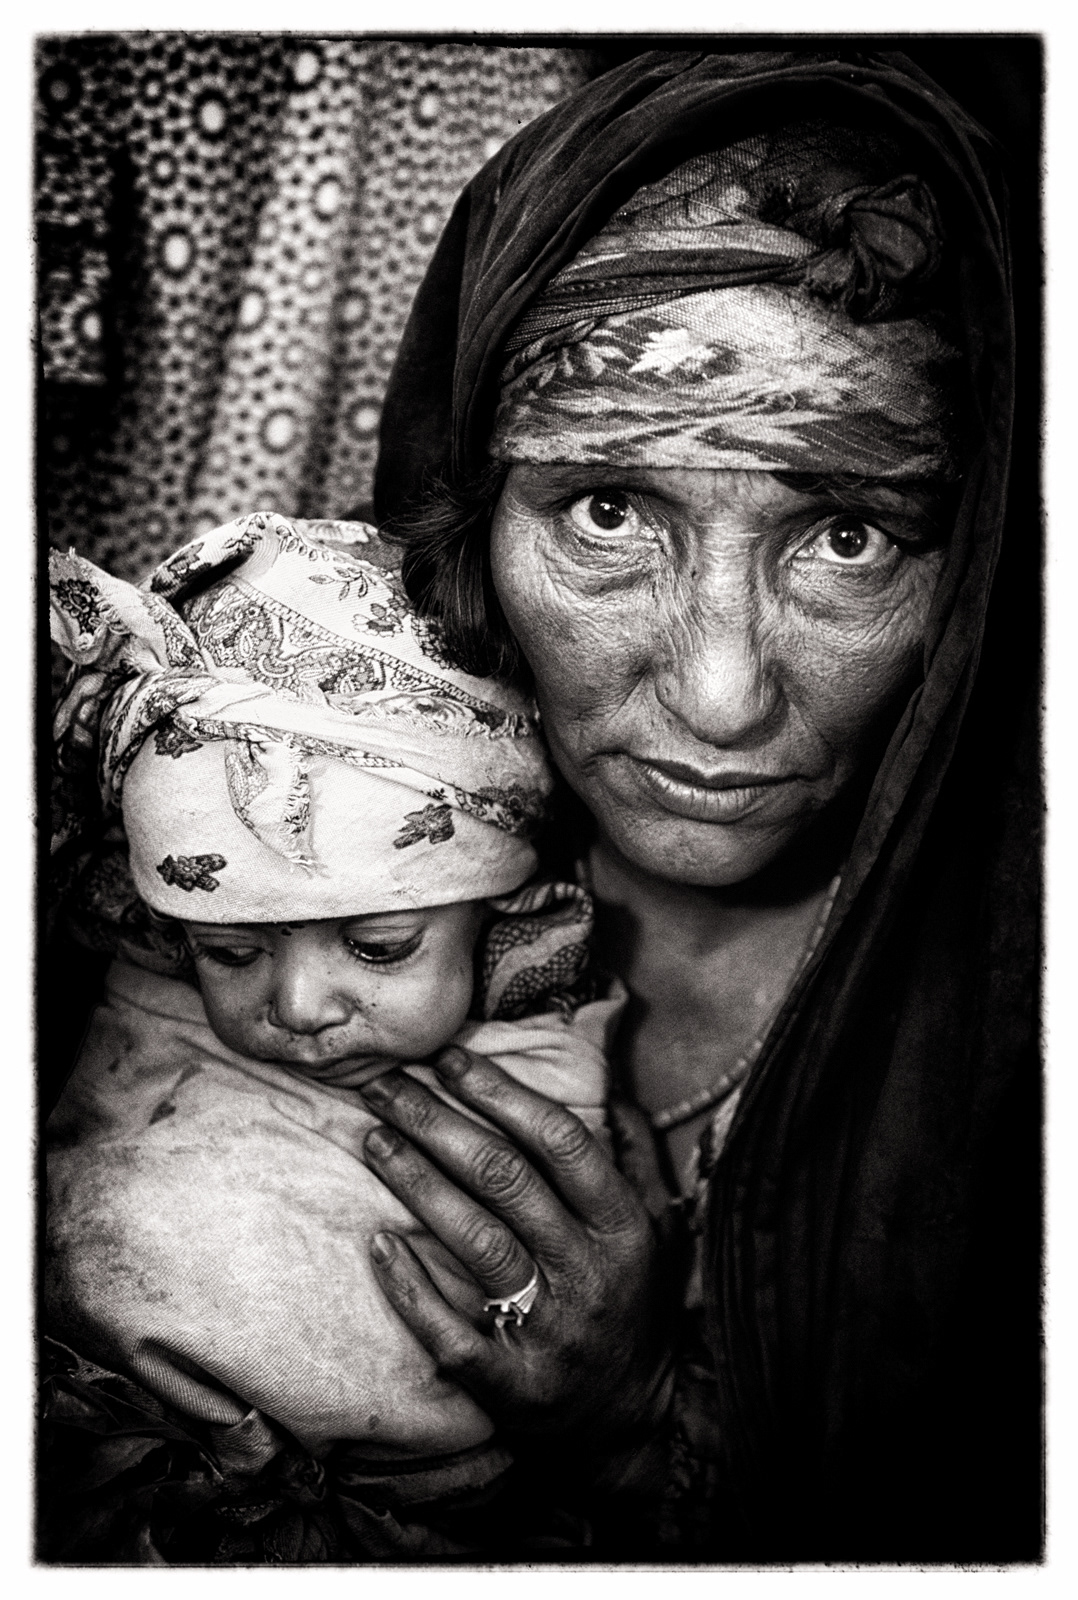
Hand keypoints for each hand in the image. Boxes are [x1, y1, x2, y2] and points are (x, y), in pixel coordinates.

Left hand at [358, 1045, 672, 1453]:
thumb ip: (633, 1152)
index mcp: (621, 1226)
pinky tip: (377, 1244)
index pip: (559, 1141)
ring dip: (417, 1183)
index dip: (501, 1094)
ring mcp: (550, 1330)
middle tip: (383, 1085)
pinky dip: (411, 1289)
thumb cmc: (633, 1302)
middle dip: (437, 1122)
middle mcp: (588, 1271)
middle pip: (504, 1179)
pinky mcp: (513, 1386)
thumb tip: (608, 1078)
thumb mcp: (654, 1225)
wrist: (635, 1421)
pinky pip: (452, 1333)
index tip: (448, 1059)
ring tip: (373, 1139)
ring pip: (476, 1241)